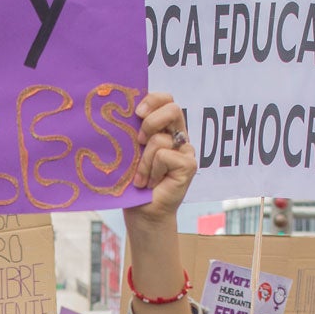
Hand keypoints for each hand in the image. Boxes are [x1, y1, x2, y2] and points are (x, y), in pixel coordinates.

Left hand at [123, 93, 196, 224]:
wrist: (142, 213)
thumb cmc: (133, 184)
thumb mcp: (130, 152)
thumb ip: (134, 131)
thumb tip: (125, 110)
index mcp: (165, 129)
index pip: (166, 100)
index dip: (153, 100)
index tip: (137, 113)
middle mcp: (178, 137)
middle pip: (172, 108)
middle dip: (151, 122)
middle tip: (139, 142)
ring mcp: (186, 151)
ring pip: (160, 139)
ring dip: (143, 162)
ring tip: (143, 178)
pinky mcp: (189, 165)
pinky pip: (164, 156)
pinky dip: (151, 171)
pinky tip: (152, 184)